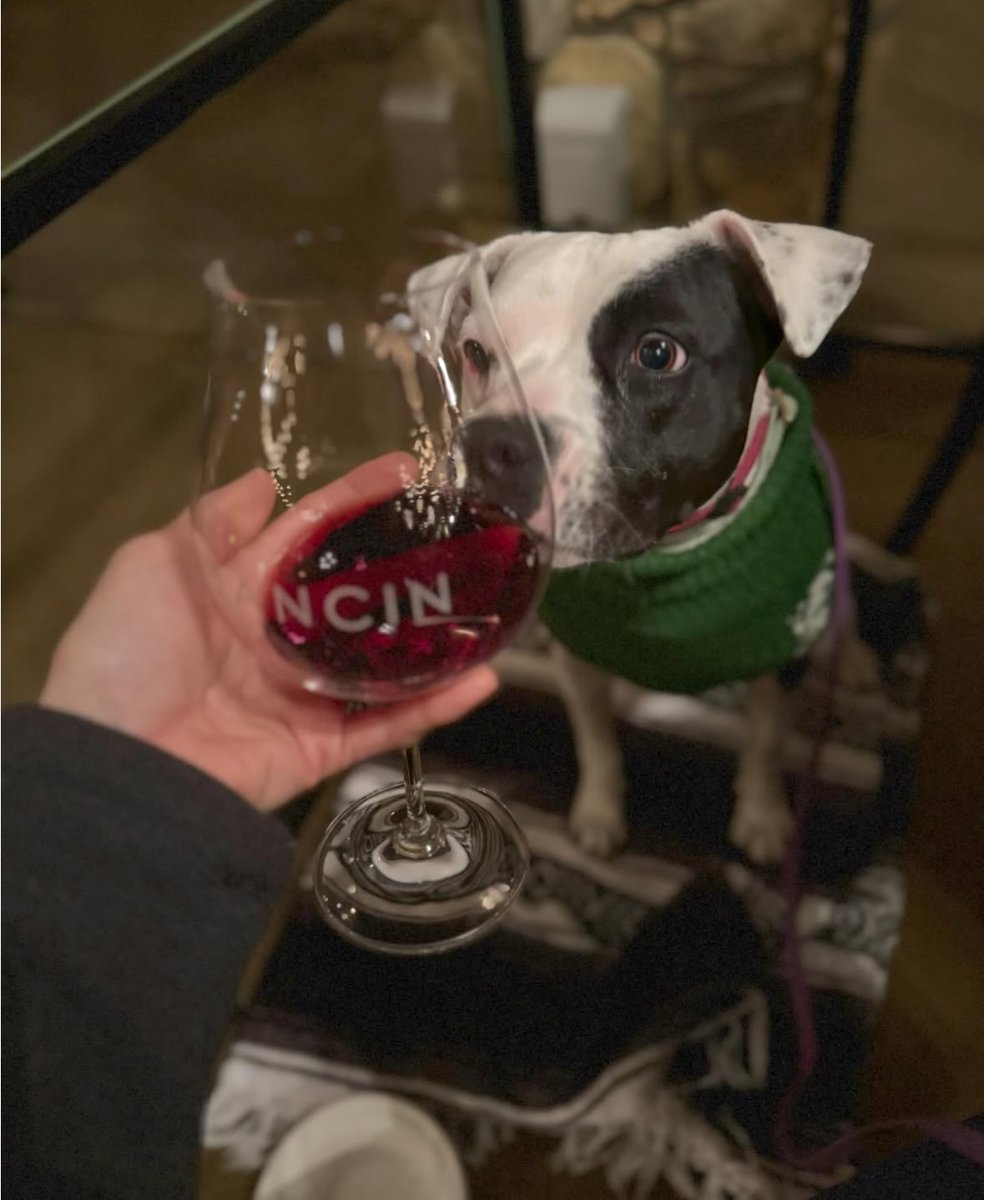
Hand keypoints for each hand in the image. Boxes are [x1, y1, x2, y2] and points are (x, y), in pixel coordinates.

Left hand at [41, 463, 497, 810]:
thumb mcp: (152, 567)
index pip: (312, 535)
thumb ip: (211, 523)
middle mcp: (279, 641)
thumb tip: (261, 482)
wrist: (116, 764)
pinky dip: (435, 707)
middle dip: (408, 567)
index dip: (356, 501)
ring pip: (386, 663)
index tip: (404, 471)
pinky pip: (388, 726)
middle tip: (462, 536)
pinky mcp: (321, 747)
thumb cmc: (124, 657)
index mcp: (242, 594)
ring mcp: (305, 696)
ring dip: (436, 640)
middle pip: (359, 597)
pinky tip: (479, 678)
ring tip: (486, 607)